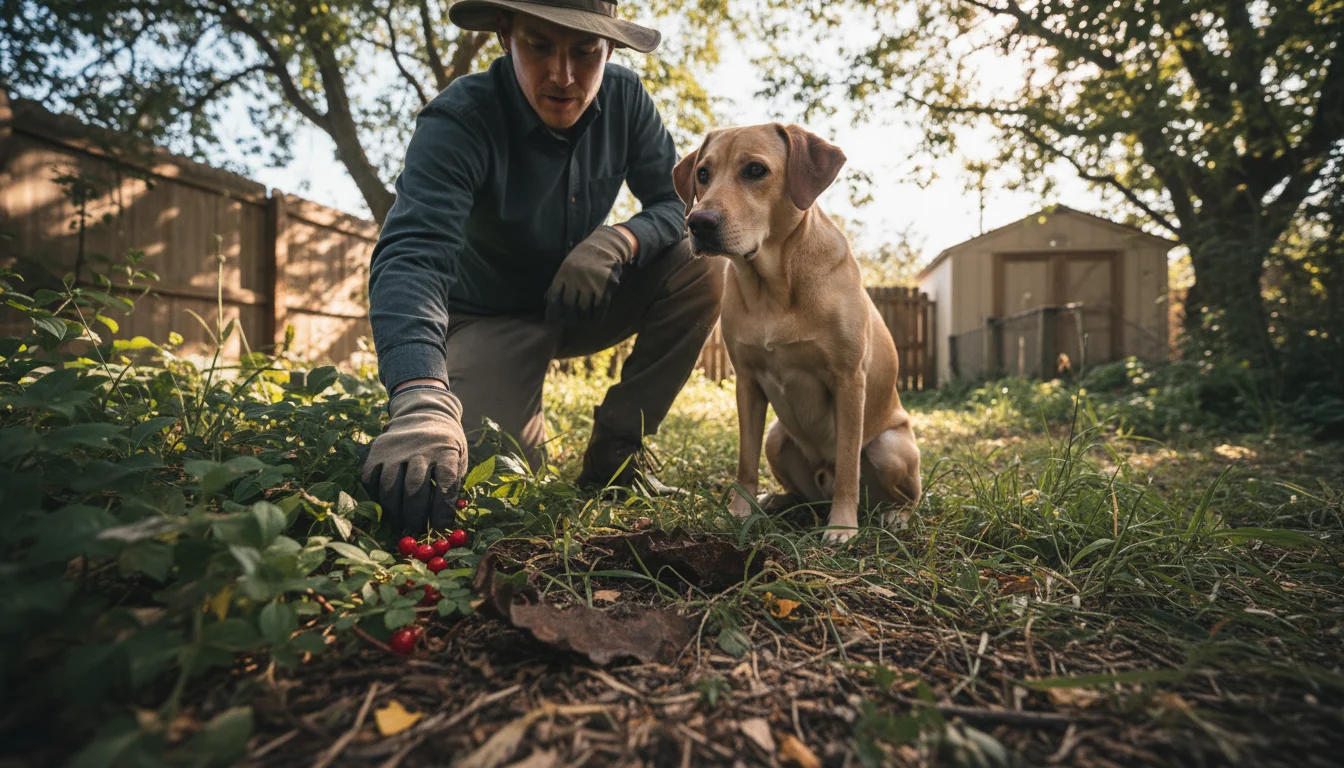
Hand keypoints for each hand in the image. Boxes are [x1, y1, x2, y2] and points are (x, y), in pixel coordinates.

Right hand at [360, 385, 467, 534]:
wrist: (424, 412)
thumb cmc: (446, 444)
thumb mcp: (459, 457)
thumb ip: (453, 484)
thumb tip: (444, 522)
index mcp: (446, 449)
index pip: (445, 482)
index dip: (442, 509)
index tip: (440, 528)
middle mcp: (420, 447)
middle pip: (415, 487)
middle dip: (416, 515)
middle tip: (416, 531)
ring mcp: (395, 448)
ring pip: (390, 485)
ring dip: (394, 511)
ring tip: (400, 524)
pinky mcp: (377, 450)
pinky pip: (371, 479)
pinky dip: (376, 497)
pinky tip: (384, 507)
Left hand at [545, 225, 635, 325]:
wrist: (605, 245)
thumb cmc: (583, 259)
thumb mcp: (567, 267)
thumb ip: (558, 283)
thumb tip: (546, 300)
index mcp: (563, 274)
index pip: (554, 297)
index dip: (552, 312)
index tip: (552, 323)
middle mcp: (576, 279)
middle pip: (569, 306)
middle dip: (569, 319)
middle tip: (572, 323)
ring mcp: (591, 283)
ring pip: (584, 309)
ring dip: (584, 319)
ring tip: (584, 321)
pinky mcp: (606, 287)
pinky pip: (600, 308)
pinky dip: (597, 317)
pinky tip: (596, 320)